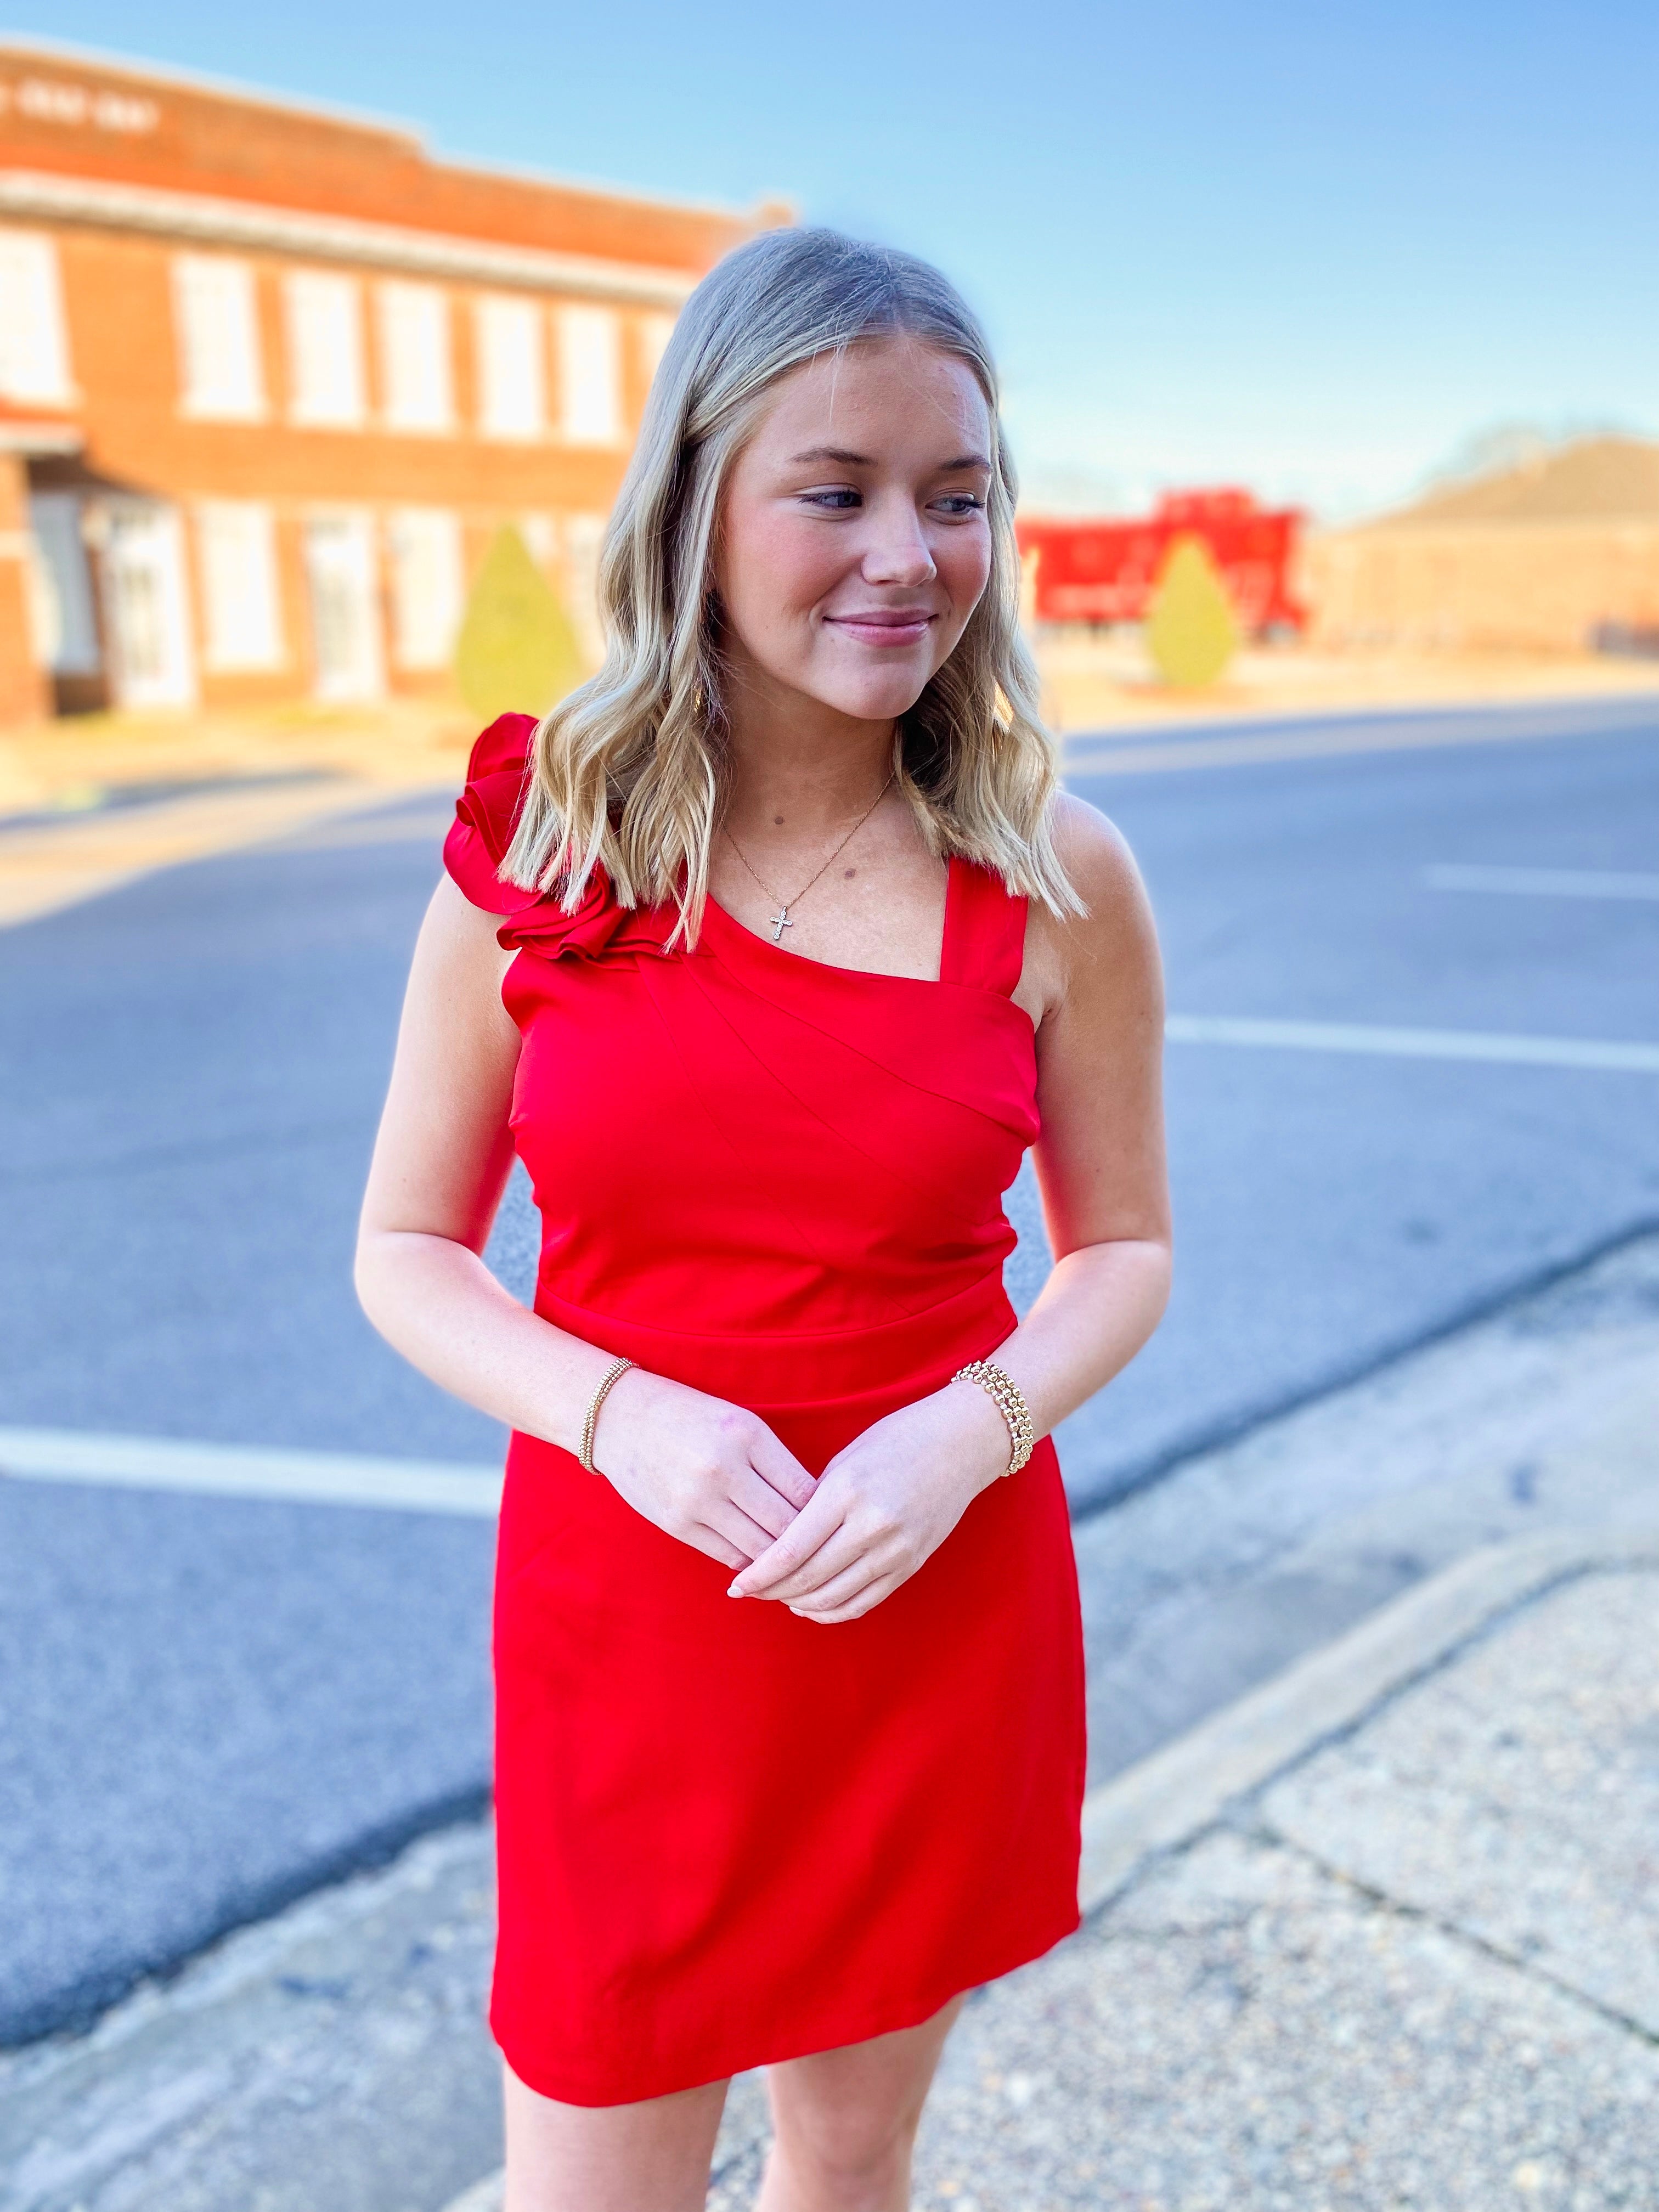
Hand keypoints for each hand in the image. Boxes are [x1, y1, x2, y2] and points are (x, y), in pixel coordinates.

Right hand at [591, 1369, 817, 1569]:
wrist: (620, 1418)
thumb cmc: (691, 1418)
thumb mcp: (740, 1424)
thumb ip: (775, 1463)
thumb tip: (813, 1511)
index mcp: (746, 1434)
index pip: (804, 1490)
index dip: (823, 1512)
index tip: (830, 1520)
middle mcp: (722, 1468)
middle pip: (785, 1525)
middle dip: (807, 1543)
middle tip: (821, 1551)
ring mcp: (696, 1500)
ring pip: (759, 1548)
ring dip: (779, 1559)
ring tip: (795, 1562)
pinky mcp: (676, 1524)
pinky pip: (728, 1556)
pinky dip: (749, 1562)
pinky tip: (759, 1559)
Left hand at [726, 1380, 1011, 1622]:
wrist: (961, 1443)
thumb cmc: (897, 1440)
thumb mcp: (846, 1460)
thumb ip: (813, 1502)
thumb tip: (778, 1543)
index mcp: (847, 1492)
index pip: (791, 1550)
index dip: (758, 1574)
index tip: (736, 1585)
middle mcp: (873, 1525)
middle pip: (809, 1579)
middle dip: (772, 1592)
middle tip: (750, 1592)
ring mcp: (897, 1550)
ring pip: (834, 1598)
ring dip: (799, 1604)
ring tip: (779, 1597)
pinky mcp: (912, 1565)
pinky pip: (864, 1602)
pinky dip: (833, 1611)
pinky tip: (812, 1606)